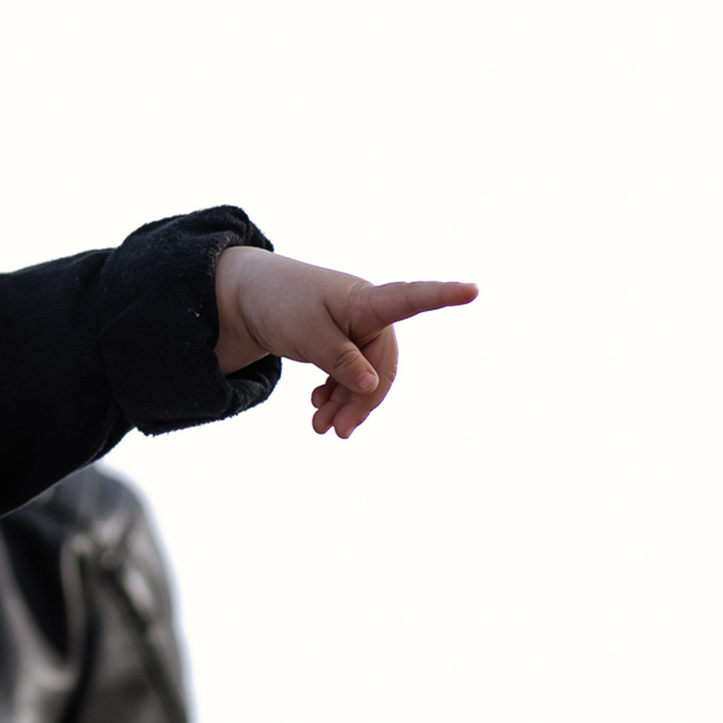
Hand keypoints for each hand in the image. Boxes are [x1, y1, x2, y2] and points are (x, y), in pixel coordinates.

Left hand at [214, 247, 477, 438]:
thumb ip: (341, 360)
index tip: (473, 290)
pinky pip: (352, 375)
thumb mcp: (307, 334)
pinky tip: (320, 407)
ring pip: (366, 377)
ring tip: (320, 428)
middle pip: (382, 366)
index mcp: (366, 300)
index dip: (443, 296)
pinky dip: (338, 395)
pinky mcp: (346, 343)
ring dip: (347, 405)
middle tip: (336, 432)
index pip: (411, 298)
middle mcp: (370, 314)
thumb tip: (372, 387)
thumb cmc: (280, 305)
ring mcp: (359, 330)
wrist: (250, 298)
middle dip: (362, 401)